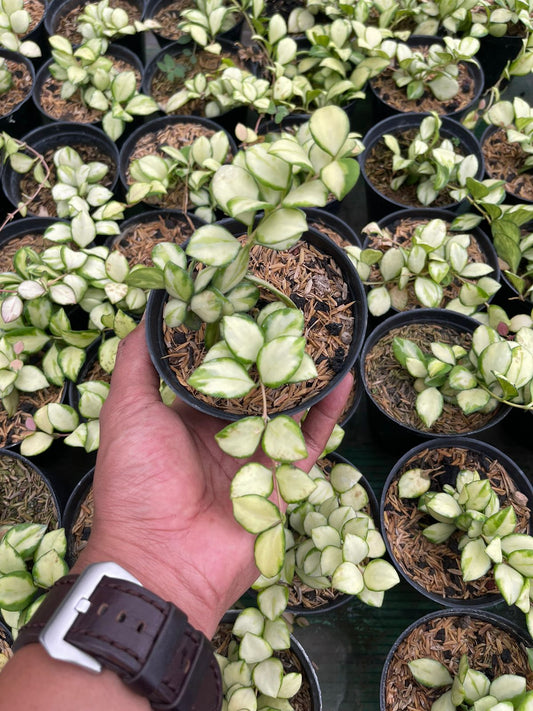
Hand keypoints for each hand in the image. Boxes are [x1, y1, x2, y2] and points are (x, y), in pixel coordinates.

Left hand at [76, 321, 352, 636]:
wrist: (162, 558)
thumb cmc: (136, 482)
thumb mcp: (126, 411)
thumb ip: (137, 363)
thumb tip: (150, 315)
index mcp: (185, 418)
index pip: (214, 370)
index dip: (229, 339)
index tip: (246, 302)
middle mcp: (222, 434)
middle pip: (255, 387)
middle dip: (272, 353)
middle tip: (293, 312)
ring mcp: (255, 457)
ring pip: (288, 409)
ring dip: (306, 377)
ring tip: (325, 338)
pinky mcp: (282, 480)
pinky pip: (311, 440)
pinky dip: (328, 411)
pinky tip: (344, 377)